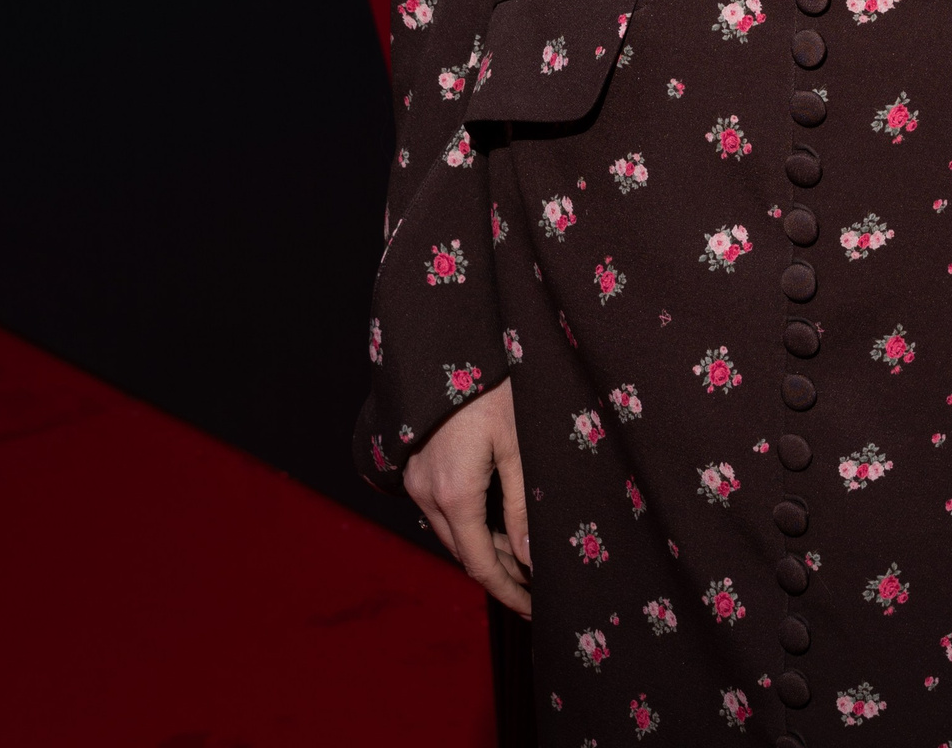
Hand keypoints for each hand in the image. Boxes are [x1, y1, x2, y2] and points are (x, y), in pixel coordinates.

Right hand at [403, 376, 531, 616]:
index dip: (509, 591)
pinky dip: (468, 527)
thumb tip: (529, 558)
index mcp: (454, 494)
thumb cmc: (491, 388)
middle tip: (536, 588)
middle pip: (464, 554)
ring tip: (523, 560)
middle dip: (500, 575)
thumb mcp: (517, 446)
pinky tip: (496, 525)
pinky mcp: (416, 467)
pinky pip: (442, 512)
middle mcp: (427, 494)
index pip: (480, 564)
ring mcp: (416, 480)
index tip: (534, 608)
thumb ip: (521, 507)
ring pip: (451, 534)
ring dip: (484, 550)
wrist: (448, 343)